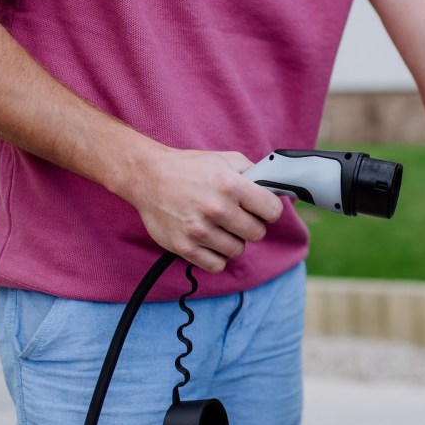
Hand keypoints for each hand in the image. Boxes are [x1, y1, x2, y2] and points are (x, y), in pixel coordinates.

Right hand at [120, 148, 283, 271]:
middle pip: (257, 233)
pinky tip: (211, 242)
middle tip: (239, 218)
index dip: (270, 210)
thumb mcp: (225, 159)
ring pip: (237, 250)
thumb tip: (276, 189)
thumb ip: (254, 173)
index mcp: (230, 185)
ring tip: (221, 228)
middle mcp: (216, 209)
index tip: (262, 209)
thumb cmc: (189, 168)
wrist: (148, 177)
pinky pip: (216, 265)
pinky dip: (217, 256)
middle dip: (251, 225)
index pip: (272, 210)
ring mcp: (199, 230)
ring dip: (233, 241)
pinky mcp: (184, 247)